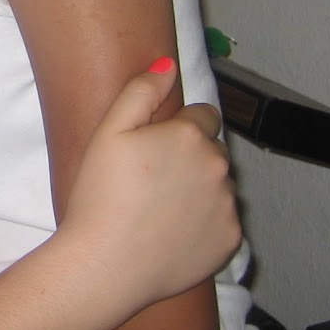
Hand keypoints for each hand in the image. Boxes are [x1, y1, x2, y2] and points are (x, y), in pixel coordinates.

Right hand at [60, 60, 238, 305]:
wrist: (106, 265)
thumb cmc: (100, 196)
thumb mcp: (108, 131)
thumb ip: (141, 90)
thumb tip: (168, 64)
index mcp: (192, 136)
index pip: (203, 115)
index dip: (178, 127)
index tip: (154, 147)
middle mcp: (219, 167)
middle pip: (213, 150)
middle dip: (192, 157)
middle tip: (153, 178)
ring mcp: (228, 207)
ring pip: (219, 186)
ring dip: (200, 189)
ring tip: (160, 207)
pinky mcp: (229, 241)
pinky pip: (222, 222)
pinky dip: (204, 223)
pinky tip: (171, 231)